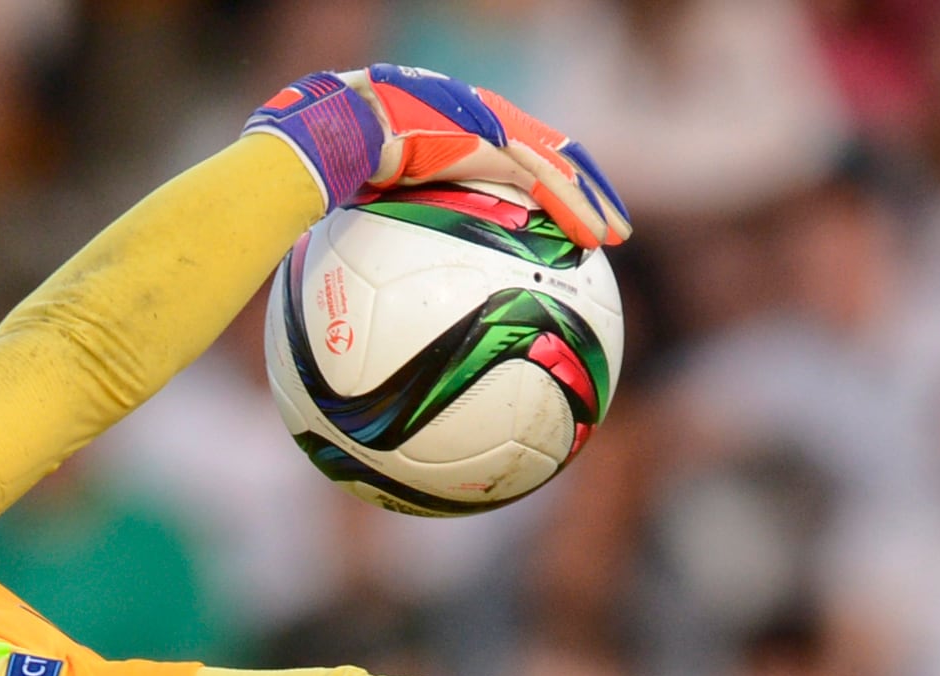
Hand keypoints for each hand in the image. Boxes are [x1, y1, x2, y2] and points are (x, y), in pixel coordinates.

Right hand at [244, 65, 630, 248]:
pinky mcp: (490, 141)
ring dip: (589, 201)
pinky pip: (542, 181)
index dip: (535, 178)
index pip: (505, 151)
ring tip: (616, 235)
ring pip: (554, 165)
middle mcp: (474, 118)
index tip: (554, 212)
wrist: (327, 137)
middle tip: (604, 222)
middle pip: (543, 150)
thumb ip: (376, 234)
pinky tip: (596, 240)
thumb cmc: (323, 171)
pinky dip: (572, 210)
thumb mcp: (354, 202)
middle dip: (578, 184)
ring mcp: (485, 126)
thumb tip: (358, 292)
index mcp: (447, 129)